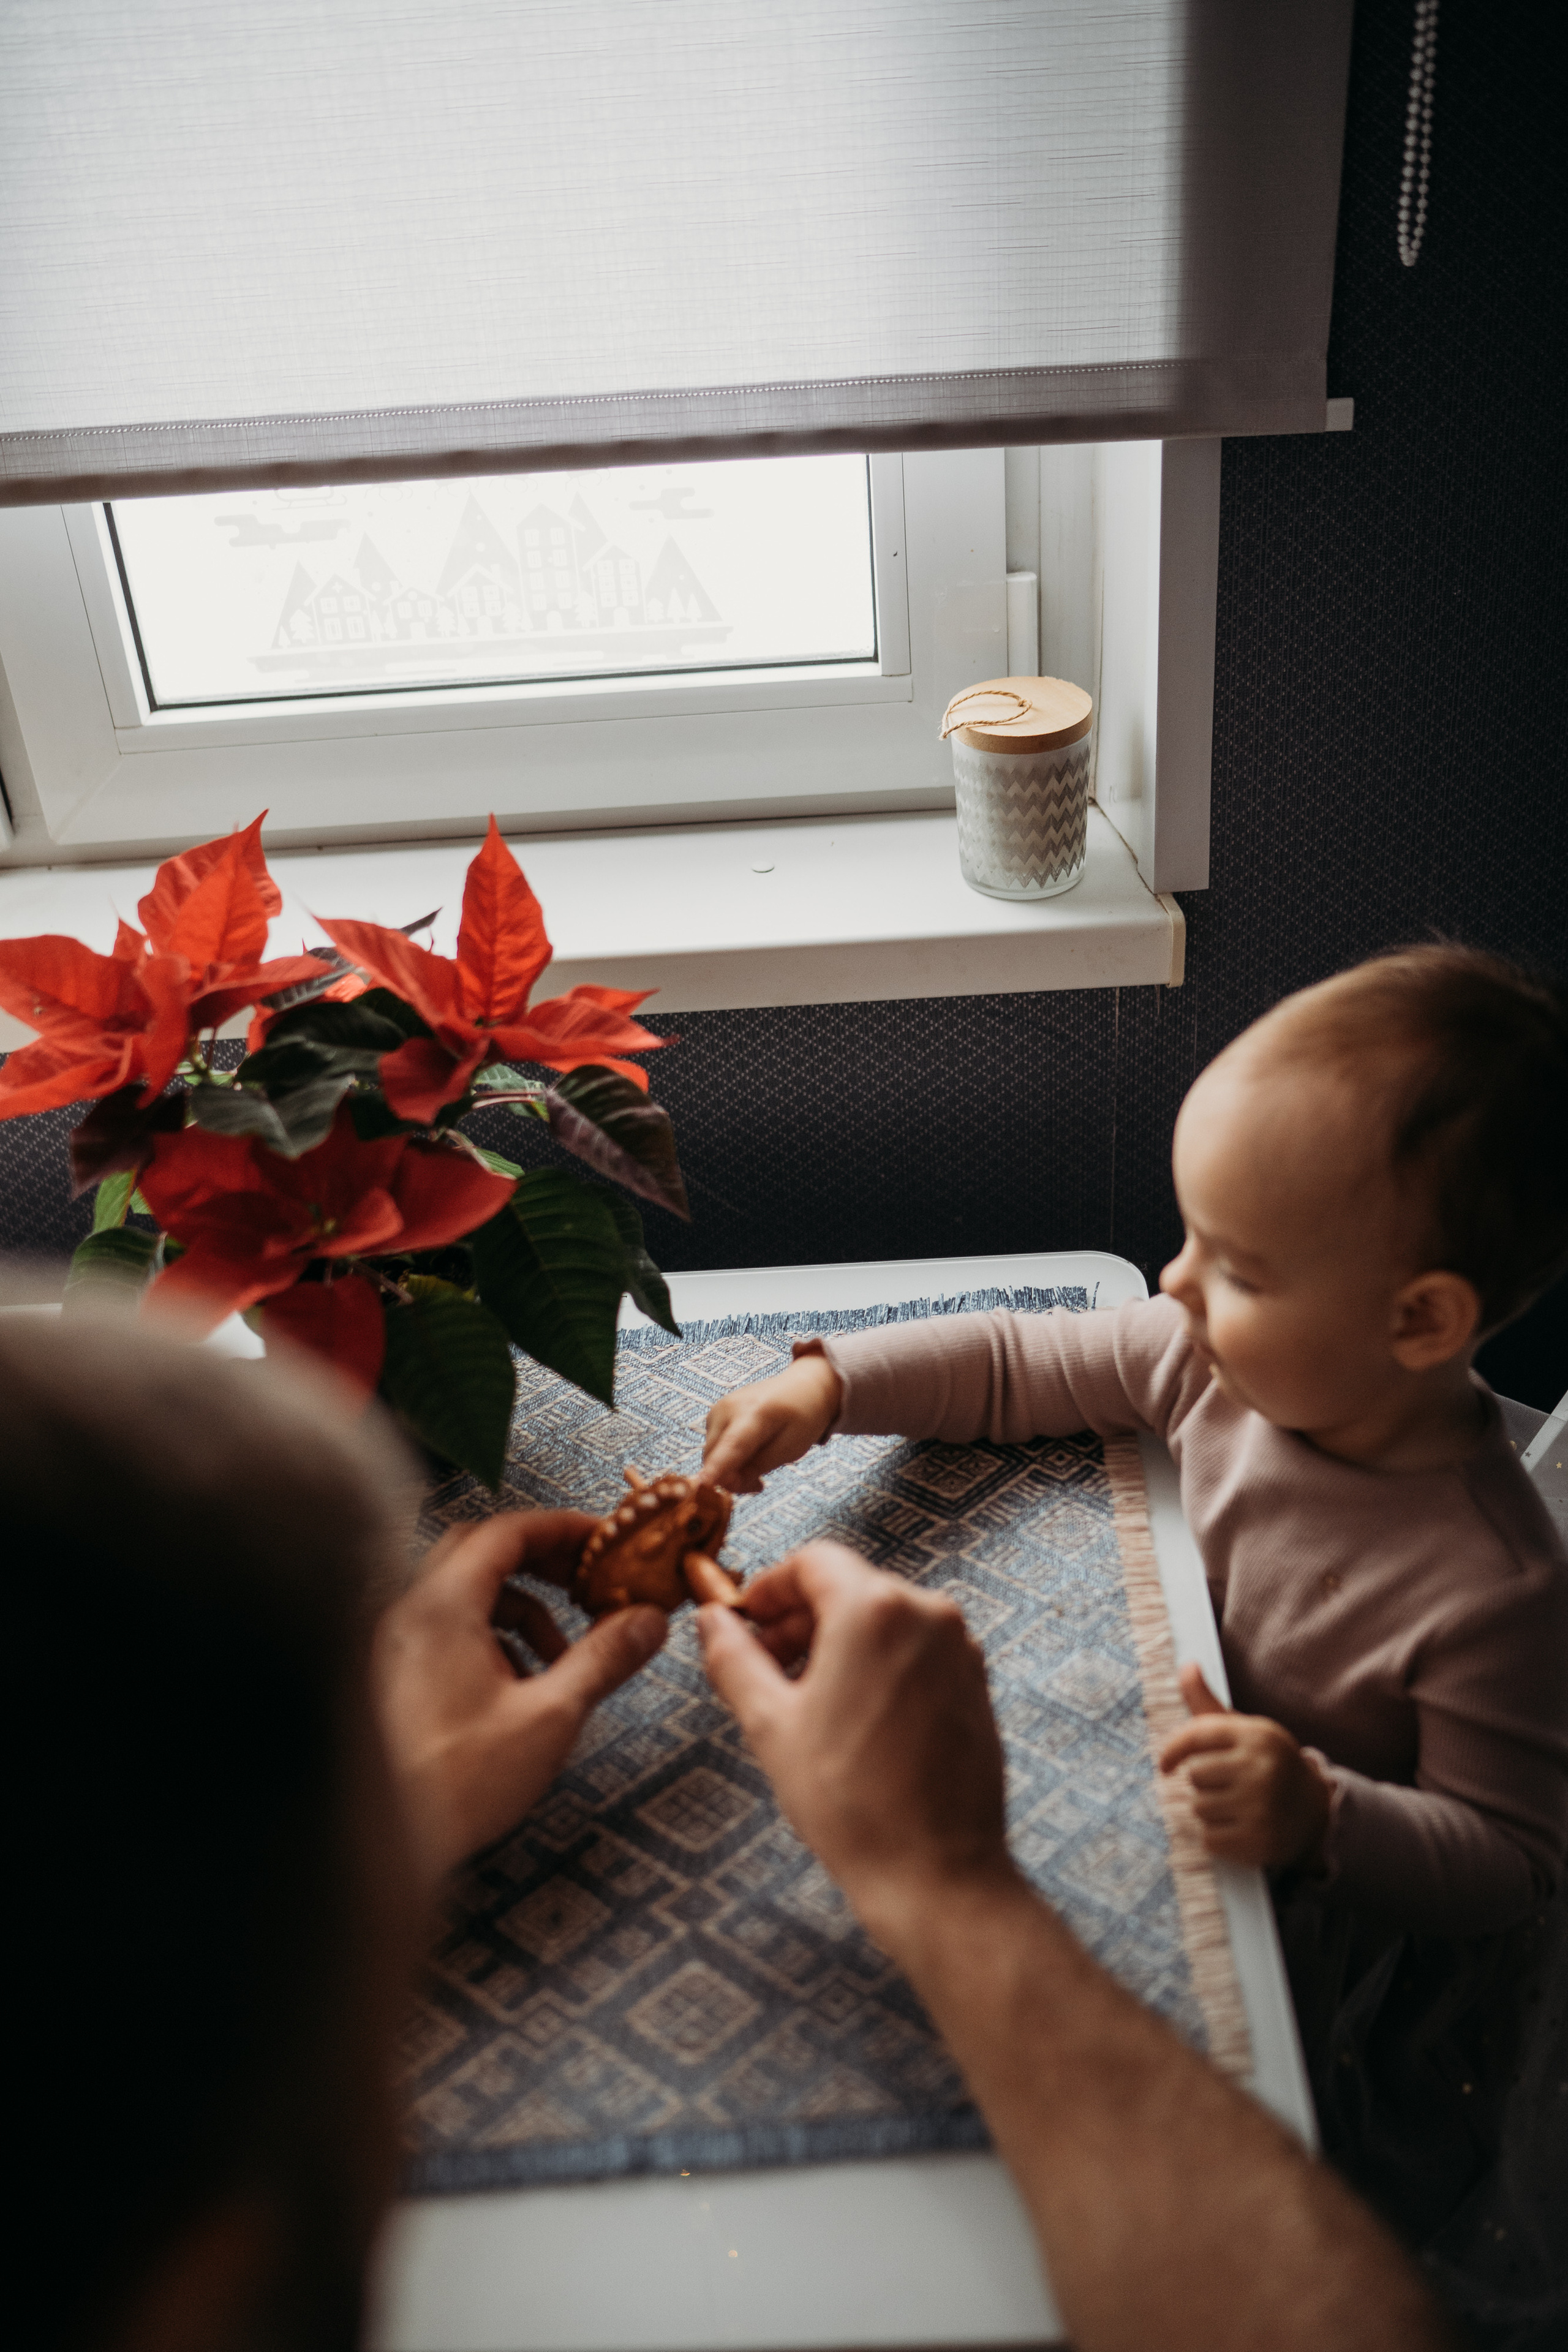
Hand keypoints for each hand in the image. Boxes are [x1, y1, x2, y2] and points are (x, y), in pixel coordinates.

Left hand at [373, 1509, 666, 1885]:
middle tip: (585, 1582)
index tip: (604, 1539)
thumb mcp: (549, 1716)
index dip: (561, 1528)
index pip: (506, 1531)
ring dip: (520, 1609)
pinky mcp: (392, 1673)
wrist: (381, 1845)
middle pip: (481, 1552)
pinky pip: (446, 1628)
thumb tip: (648, 1620)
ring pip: (464, 1593)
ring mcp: (394, 1642)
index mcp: (442, 1606)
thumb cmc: (455, 1785)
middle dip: (540, 1563)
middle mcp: (408, 1611)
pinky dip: (490, 1638)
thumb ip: (602, 1658)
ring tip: (561, 1658)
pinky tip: (519, 1687)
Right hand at [697, 1540, 1014, 1946]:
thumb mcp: (770, 1725)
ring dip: (837, 1644)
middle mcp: (928, 1613)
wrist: (935, 1873)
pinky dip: (877, 1664)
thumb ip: (735, 1659)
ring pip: (883, 1620)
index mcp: (875, 1609)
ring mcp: (959, 1649)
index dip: (769, 1587)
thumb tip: (710, 1620)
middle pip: (849, 1587)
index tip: (744, 1621)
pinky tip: (849, 1717)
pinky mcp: (975, 1683)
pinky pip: (915, 1650)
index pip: (813, 1562)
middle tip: (761, 1667)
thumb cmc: (851, 1803)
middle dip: (799, 1620)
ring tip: (801, 1700)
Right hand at [702, 1350, 842, 1493]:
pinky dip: (726, 1457)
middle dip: (731, 1479)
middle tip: (757, 1485)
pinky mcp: (714, 1413)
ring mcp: (718, 1408)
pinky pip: (714, 1446)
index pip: (732, 1445)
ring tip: (758, 1465)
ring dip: (729, 1469)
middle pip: (714, 1457)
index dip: (716, 1467)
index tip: (702, 1486)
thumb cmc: (803, 1416)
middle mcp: (729, 1407)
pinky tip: (749, 1452)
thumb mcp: (791, 1448)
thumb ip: (758, 1466)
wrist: (801, 1385)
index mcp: (756, 1413)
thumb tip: (728, 1483)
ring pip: (711, 1455)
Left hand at [1159, 1666, 1331, 1868]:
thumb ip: (1208, 1703)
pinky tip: (1239, 1829)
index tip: (1164, 1764)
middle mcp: (1261, 1768)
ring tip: (1236, 1806)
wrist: (1314, 1811)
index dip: (1172, 1750)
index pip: (1196, 1736)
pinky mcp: (1260, 1841)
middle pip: (1195, 1776)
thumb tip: (1186, 1665)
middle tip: (1229, 1785)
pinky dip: (1217, 1838)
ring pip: (1199, 1808)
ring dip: (1209, 1811)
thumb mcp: (1244, 1731)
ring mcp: (1262, 1806)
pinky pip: (1209, 1840)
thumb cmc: (1266, 1764)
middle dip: (1204, 1783)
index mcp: (1257, 1735)